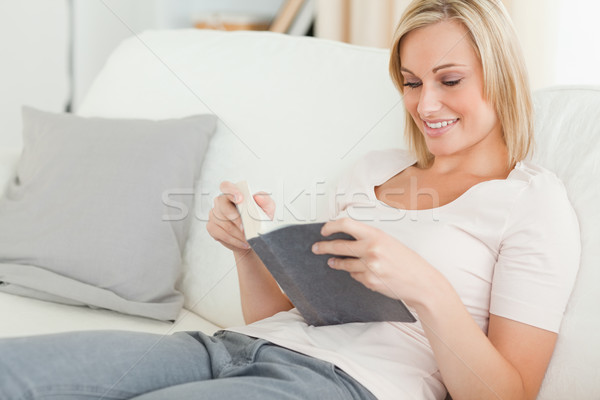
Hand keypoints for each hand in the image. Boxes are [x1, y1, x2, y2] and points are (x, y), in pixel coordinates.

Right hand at [206, 181, 274, 253]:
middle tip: (245, 228)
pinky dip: (233, 240)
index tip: (240, 200)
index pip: (226, 186)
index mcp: (233, 193)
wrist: (253, 237)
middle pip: (222, 205)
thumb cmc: (258, 220)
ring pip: (222, 222)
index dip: (231, 191)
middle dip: (235, 218)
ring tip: (247, 238)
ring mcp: (214, 214)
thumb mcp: (267, 209)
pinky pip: (220, 234)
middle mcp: (221, 202)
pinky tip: (241, 242)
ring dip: (237, 233)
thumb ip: (266, 201)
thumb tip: (258, 197)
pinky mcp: (212, 227)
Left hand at [311, 217, 436, 306]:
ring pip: (344, 264)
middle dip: (324, 247)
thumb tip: (347, 239)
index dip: (331, 226)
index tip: (324, 230)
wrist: (422, 283)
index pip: (346, 224)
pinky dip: (356, 274)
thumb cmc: (408, 261)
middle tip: (316, 248)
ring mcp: (369, 267)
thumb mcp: (390, 242)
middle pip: (338, 246)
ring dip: (336, 263)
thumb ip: (369, 239)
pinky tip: (363, 272)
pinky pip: (355, 276)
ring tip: (332, 262)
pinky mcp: (369, 281)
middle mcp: (371, 249)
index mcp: (376, 235)